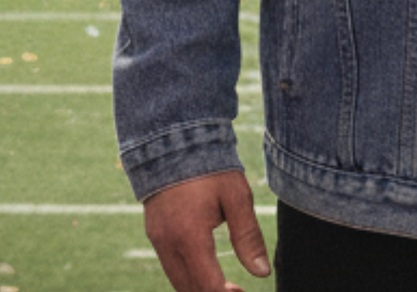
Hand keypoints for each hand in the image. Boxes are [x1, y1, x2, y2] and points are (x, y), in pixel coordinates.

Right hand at [143, 169, 272, 291]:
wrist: (175, 139)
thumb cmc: (211, 166)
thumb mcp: (236, 197)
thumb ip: (248, 236)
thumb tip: (262, 272)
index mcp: (190, 236)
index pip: (207, 286)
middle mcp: (168, 243)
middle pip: (189, 289)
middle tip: (236, 291)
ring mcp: (157, 239)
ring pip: (177, 280)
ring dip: (199, 287)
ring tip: (223, 284)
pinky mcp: (154, 232)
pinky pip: (169, 265)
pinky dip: (187, 274)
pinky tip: (205, 266)